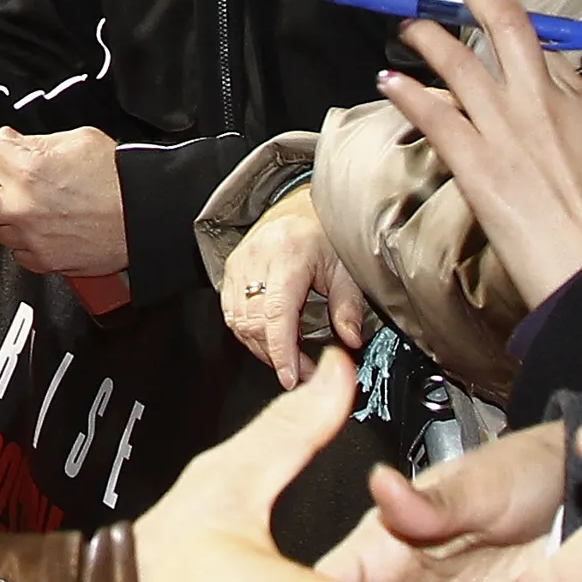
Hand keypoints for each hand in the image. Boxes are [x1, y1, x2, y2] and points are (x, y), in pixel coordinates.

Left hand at [0, 125, 129, 277]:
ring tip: (25, 211)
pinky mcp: (46, 262)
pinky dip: (27, 244)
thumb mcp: (78, 139)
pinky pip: (21, 255)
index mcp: (28, 170)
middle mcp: (22, 207)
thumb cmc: (120, 177)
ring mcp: (32, 238)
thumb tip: (12, 140)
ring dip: (4, 221)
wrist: (147, 212)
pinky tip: (44, 231)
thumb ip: (36, 141)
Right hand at [222, 183, 369, 389]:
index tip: (291, 375)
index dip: (282, 351)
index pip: (276, 313)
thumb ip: (348, 306)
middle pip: (254, 322)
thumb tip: (350, 340)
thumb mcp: (346, 268)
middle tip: (300, 372)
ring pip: (238, 321)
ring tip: (287, 358)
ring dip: (261, 347)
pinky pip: (231, 312)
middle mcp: (257, 257)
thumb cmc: (325, 233)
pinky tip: (269, 338)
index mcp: (288, 254)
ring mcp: (239, 263)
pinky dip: (248, 332)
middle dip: (275, 355)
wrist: (301, 205)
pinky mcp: (231, 270)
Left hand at [375, 0, 581, 308]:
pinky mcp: (477, 161)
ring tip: (408, 26)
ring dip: (427, 36)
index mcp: (581, 108)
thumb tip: (565, 141)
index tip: (494, 21)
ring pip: (459, 61)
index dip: (514, 32)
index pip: (545, 52)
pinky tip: (389, 82)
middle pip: (507, 26)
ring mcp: (508, 128)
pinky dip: (407, 92)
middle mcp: (544, 105)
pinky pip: (434, 112)